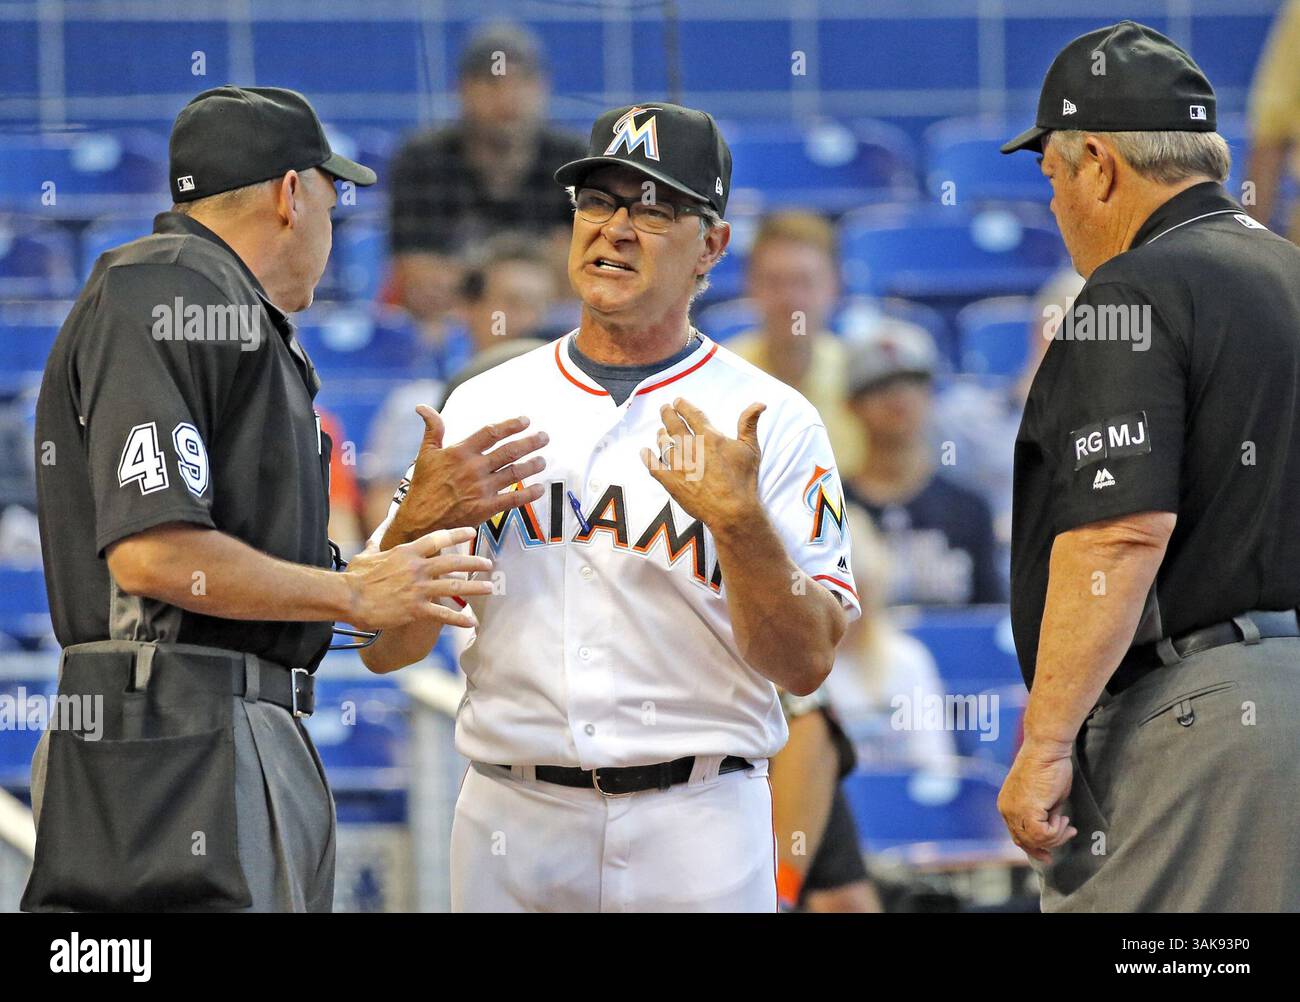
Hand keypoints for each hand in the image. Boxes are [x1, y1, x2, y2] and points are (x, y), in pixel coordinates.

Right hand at [344, 526, 493, 630]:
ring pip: (453, 586)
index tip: (471, 532)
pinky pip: (443, 613)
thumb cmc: (355, 576)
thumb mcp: (368, 553)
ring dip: (474, 587)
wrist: (348, 598)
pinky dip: (459, 619)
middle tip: (488, 564)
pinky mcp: (415, 609)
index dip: (456, 534)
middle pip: (452, 562)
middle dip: (473, 562)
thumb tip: (381, 529)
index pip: (438, 538)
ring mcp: (418, 589)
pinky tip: (471, 622)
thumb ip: (379, 541)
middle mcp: (417, 568)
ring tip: (489, 588)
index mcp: (407, 552)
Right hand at [388, 406, 547, 543]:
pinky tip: (540, 488)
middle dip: (530, 443)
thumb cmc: (423, 485)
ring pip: (514, 473)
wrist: (419, 520)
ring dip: (532, 465)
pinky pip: (513, 500)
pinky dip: (528, 494)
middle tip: (545, 437)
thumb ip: (432, 429)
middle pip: (509, 451)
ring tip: (543, 460)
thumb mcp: (426, 453)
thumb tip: (422, 407)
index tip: (526, 420)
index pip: (491, 433)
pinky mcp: (485, 509)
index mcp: (460, 452)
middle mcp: (474, 468)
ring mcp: (481, 489)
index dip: (511, 425)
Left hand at [639, 397, 764, 531]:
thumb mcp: (751, 448)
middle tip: (664, 408)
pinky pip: (653, 466)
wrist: (731, 510)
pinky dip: (647, 457)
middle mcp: (690, 447)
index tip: (678, 401)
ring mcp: (678, 464)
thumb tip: (759, 404)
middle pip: (673, 425)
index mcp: (709, 437)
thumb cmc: (743, 480)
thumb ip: (749, 424)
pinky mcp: (670, 481)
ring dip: (661, 435)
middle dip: (667, 414)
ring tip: (660, 431)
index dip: (683, 406)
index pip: (692, 414)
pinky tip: (644, 452)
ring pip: (663, 443)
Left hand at [997, 735, 1077, 862]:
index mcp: (1007, 806)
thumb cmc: (1049, 767)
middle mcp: (1006, 809)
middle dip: (1049, 844)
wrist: (1047, 749)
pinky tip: (1063, 817)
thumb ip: (1044, 816)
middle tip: (1069, 833)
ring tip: (1066, 822)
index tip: (1049, 854)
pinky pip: (1042, 834)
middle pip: (1025, 841)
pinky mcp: (1026, 809)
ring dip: (1056, 836)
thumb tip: (1051, 833)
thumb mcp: (1045, 798)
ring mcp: (1014, 810)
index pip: (1017, 836)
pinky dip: (1056, 831)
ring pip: (1034, 840)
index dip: (1034, 847)